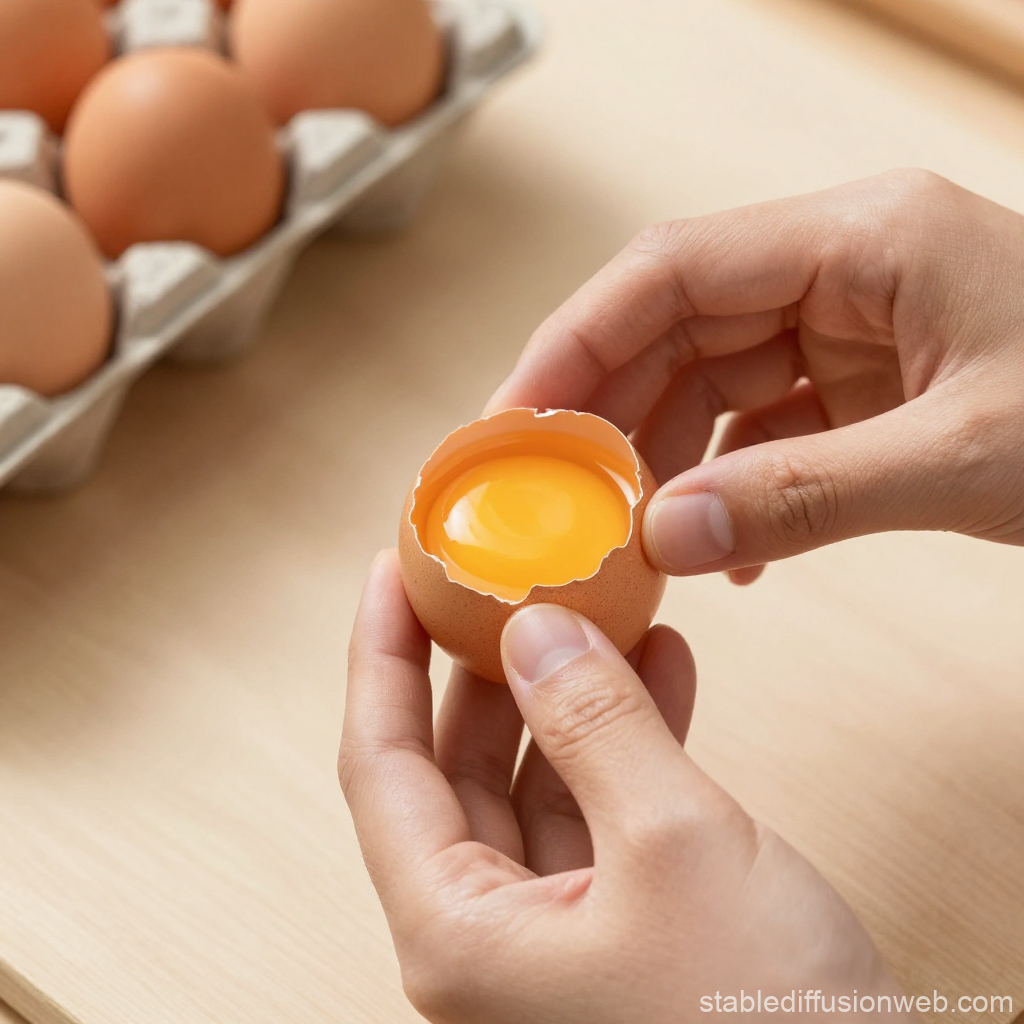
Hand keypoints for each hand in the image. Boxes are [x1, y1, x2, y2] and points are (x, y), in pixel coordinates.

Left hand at [340, 552, 913, 1021]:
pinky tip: (660, 674)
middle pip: (454, 772)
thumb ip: (593, 726)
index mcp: (456, 934)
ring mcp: (552, 940)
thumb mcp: (673, 844)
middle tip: (498, 583)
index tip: (394, 574)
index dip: (381, 657)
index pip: (381, 763)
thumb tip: (533, 631)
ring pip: (534, 786)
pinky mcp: (617, 933)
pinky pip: (598, 814)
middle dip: (482, 668)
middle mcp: (487, 941)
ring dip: (569, 696)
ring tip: (598, 611)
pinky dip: (625, 741)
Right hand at [486, 169, 1023, 583]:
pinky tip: (719, 550)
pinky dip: (728, 484)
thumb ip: (805, 497)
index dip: (576, 340)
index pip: (671, 268)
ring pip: (710, 377)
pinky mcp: (864, 380)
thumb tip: (665, 539)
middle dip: (606, 410)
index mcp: (860, 238)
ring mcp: (850, 324)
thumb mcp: (967, 459)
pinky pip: (762, 424)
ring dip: (662, 456)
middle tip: (549, 494)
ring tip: (625, 535)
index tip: (516, 419)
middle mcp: (840, 267)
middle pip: (675, 322)